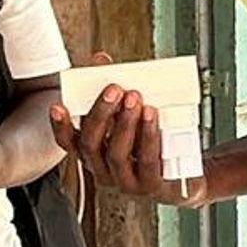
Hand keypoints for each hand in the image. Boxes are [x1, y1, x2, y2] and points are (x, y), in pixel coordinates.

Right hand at [50, 56, 207, 207]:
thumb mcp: (132, 113)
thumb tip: (101, 60)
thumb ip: (114, 90)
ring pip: (116, 153)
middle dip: (100, 113)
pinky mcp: (151, 186)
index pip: (68, 142)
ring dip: (124, 123)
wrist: (190, 170)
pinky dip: (148, 135)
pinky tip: (151, 115)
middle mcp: (104, 170)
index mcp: (94, 153)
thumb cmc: (155, 138)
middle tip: (114, 88)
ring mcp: (126, 182)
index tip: (57, 105)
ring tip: (135, 98)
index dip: (60, 125)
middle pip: (90, 143)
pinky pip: (146, 161)